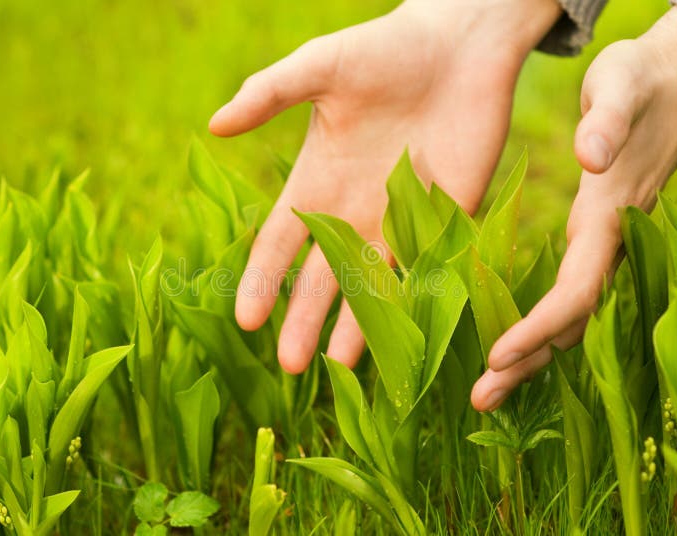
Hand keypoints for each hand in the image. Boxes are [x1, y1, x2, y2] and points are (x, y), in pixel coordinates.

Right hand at [210, 0, 561, 373]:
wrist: (462, 43)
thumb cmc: (386, 48)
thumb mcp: (320, 67)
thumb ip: (270, 94)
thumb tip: (215, 125)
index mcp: (318, 181)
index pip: (280, 243)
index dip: (263, 280)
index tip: (246, 320)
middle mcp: (354, 209)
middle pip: (323, 278)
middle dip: (305, 320)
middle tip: (291, 366)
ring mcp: (401, 217)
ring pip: (373, 284)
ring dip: (357, 326)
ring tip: (342, 369)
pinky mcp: (448, 215)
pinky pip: (427, 266)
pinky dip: (416, 301)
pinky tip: (406, 337)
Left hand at [472, 6, 676, 411]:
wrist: (673, 83)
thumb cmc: (639, 82)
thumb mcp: (621, 85)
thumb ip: (607, 121)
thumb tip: (591, 157)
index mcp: (608, 218)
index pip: (575, 290)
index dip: (540, 326)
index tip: (497, 355)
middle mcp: (607, 243)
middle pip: (570, 322)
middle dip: (526, 363)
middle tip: (479, 400)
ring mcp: (604, 246)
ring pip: (568, 318)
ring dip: (528, 358)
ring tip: (486, 393)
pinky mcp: (594, 240)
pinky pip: (566, 299)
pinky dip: (538, 330)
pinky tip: (509, 349)